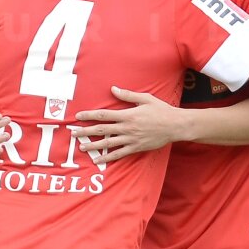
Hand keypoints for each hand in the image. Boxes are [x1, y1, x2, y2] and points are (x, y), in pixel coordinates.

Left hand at [71, 87, 185, 162]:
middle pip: (102, 130)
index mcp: (127, 115)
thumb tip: (113, 89)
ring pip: (108, 143)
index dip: (89, 115)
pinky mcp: (136, 148)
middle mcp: (127, 128)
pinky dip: (108, 157)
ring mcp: (131, 139)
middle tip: (73, 134)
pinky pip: (119, 154)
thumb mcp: (145, 98)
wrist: (175, 126)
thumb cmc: (161, 110)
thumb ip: (128, 95)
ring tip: (82, 148)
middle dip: (86, 132)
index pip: (103, 115)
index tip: (78, 116)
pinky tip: (98, 160)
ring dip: (94, 146)